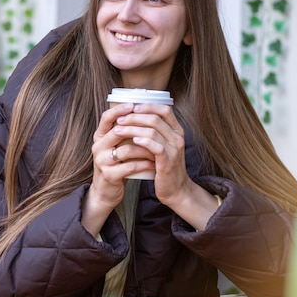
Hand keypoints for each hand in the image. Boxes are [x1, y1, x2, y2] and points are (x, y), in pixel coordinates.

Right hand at [81, 102, 154, 236]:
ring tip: (159, 147)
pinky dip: (144, 164)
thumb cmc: (116, 165)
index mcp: (99, 137)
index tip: (134, 104)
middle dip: (138, 128)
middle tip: (155, 126)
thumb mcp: (116, 146)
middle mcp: (98, 147)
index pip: (106, 117)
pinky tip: (154, 163)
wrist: (106, 192)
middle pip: (117, 131)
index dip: (120, 109)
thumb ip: (124, 131)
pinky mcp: (109, 176)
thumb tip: (141, 110)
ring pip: (126, 149)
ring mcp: (102, 161)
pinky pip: (130, 166)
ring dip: (145, 148)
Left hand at [114, 103, 219, 230]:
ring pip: (153, 131)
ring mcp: (174, 149)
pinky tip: (132, 140)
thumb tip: (134, 117)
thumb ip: (154, 132)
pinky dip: (143, 141)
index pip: (165, 110)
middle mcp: (177, 137)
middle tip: (119, 119)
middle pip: (156, 118)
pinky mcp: (168, 161)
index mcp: (177, 131)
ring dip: (133, 128)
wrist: (176, 190)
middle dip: (135, 116)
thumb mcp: (162, 146)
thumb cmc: (165, 166)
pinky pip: (155, 147)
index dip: (148, 105)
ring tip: (118, 130)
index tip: (132, 106)